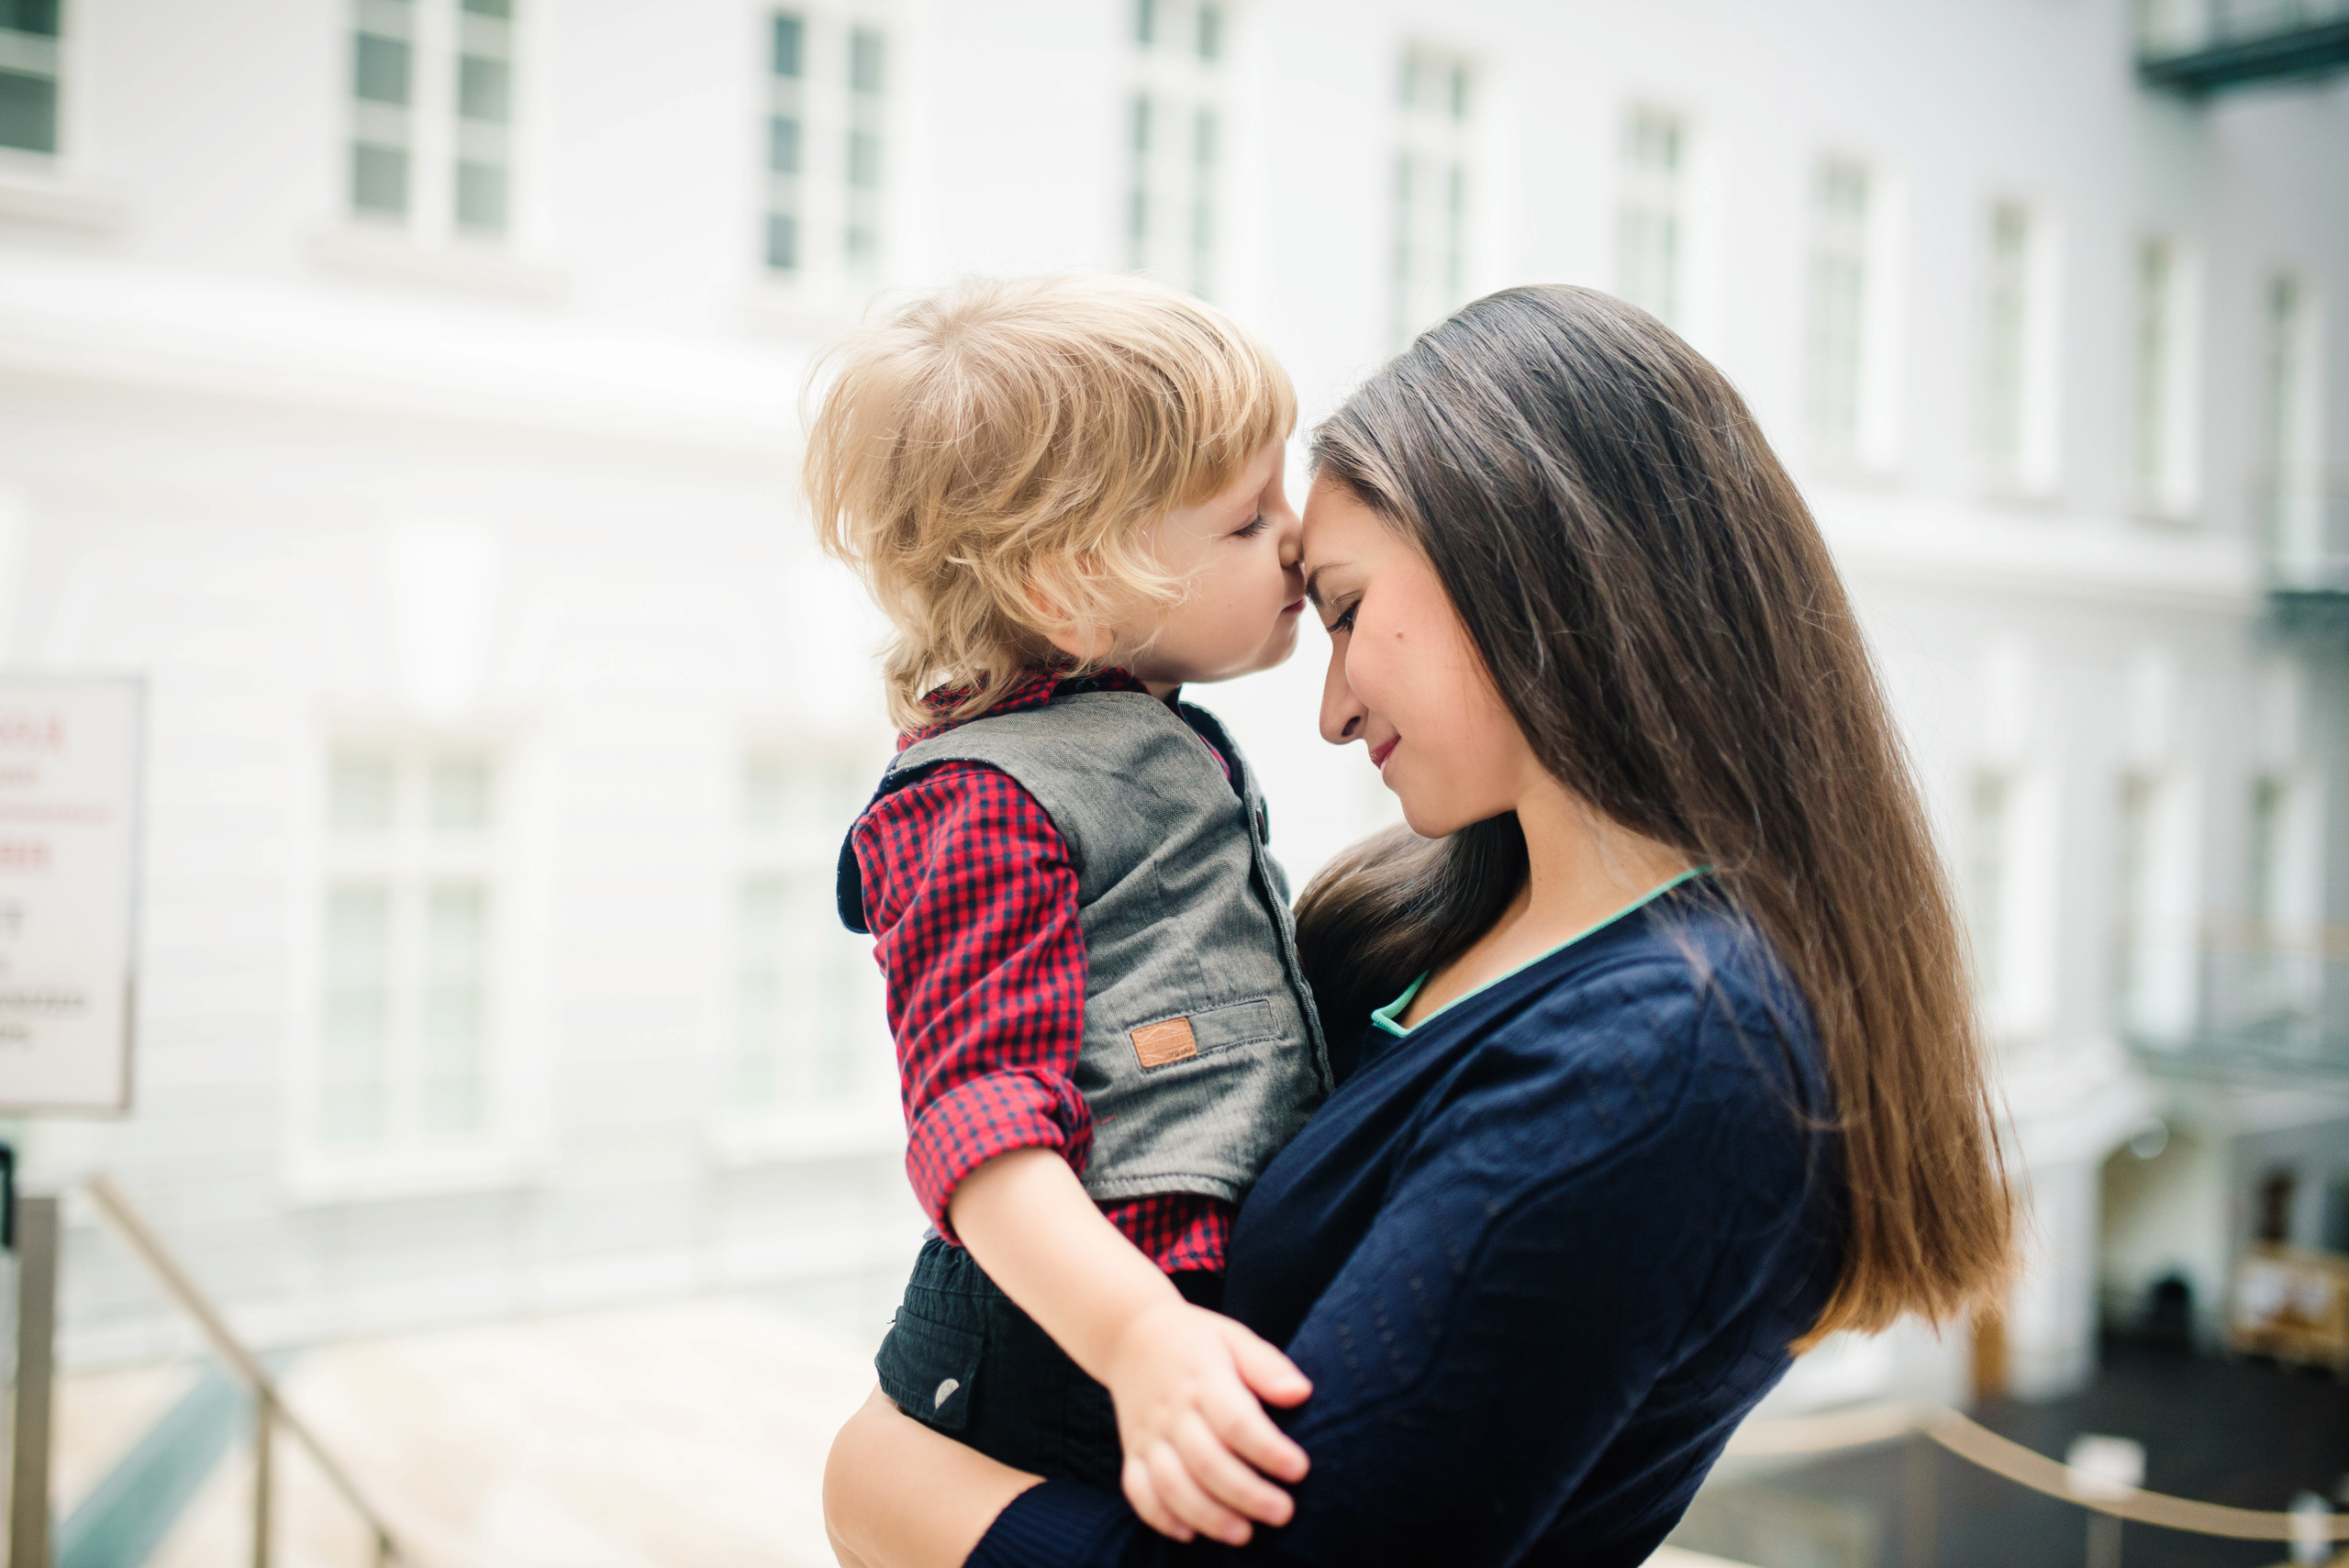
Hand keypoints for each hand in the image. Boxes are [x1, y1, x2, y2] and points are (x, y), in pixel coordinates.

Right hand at [1102, 1299, 1311, 1544]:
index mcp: (1202, 1378)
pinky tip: (1190, 1534)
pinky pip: (1137, 1491)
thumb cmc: (1195, 1341)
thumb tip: (1301, 1393)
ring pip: (1171, 1484)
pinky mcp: (1132, 1453)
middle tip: (1282, 1512)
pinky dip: (1160, 1517)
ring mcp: (1148, 1435)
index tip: (1299, 1469)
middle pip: (1205, 1461)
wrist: (1130, 1335)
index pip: (1235, 1420)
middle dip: (1246, 1494)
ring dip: (1206, 1515)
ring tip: (1243, 1534)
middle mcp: (1172, 1411)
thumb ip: (1267, 1366)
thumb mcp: (1233, 1337)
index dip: (1268, 1449)